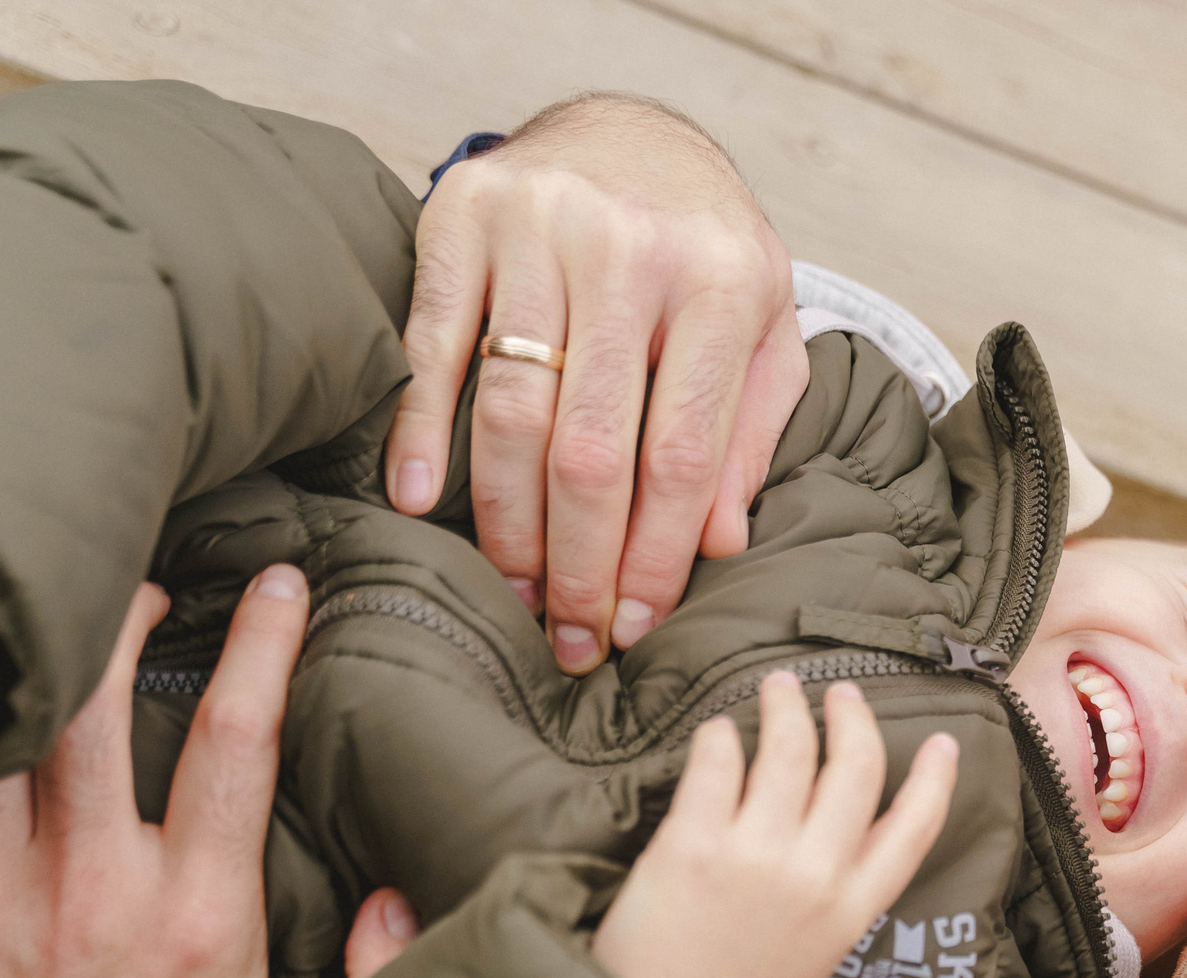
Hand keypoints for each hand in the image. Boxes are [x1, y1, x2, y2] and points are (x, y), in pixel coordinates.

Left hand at [0, 567, 309, 977]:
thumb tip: (399, 893)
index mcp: (197, 921)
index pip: (238, 739)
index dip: (265, 643)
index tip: (279, 586)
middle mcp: (88, 897)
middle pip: (96, 704)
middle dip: (119, 617)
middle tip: (138, 587)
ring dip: (21, 669)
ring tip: (39, 633)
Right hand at [387, 95, 811, 674]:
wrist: (629, 130)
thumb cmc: (703, 251)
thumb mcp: (765, 328)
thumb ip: (749, 431)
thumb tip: (720, 543)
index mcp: (723, 284)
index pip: (684, 455)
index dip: (655, 556)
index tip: (634, 625)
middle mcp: (631, 252)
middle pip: (592, 449)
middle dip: (578, 564)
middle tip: (570, 637)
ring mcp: (540, 229)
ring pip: (513, 411)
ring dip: (507, 521)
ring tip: (514, 591)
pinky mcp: (461, 217)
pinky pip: (434, 343)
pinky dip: (422, 430)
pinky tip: (421, 500)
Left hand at [594, 675, 955, 977]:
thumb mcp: (811, 958)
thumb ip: (832, 897)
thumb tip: (830, 825)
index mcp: (851, 911)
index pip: (915, 828)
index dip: (936, 779)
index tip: (944, 744)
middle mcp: (814, 877)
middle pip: (855, 769)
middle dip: (852, 718)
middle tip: (839, 694)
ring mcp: (754, 856)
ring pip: (789, 749)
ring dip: (786, 706)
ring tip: (778, 689)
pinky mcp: (692, 844)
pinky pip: (718, 761)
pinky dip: (721, 735)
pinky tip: (718, 732)